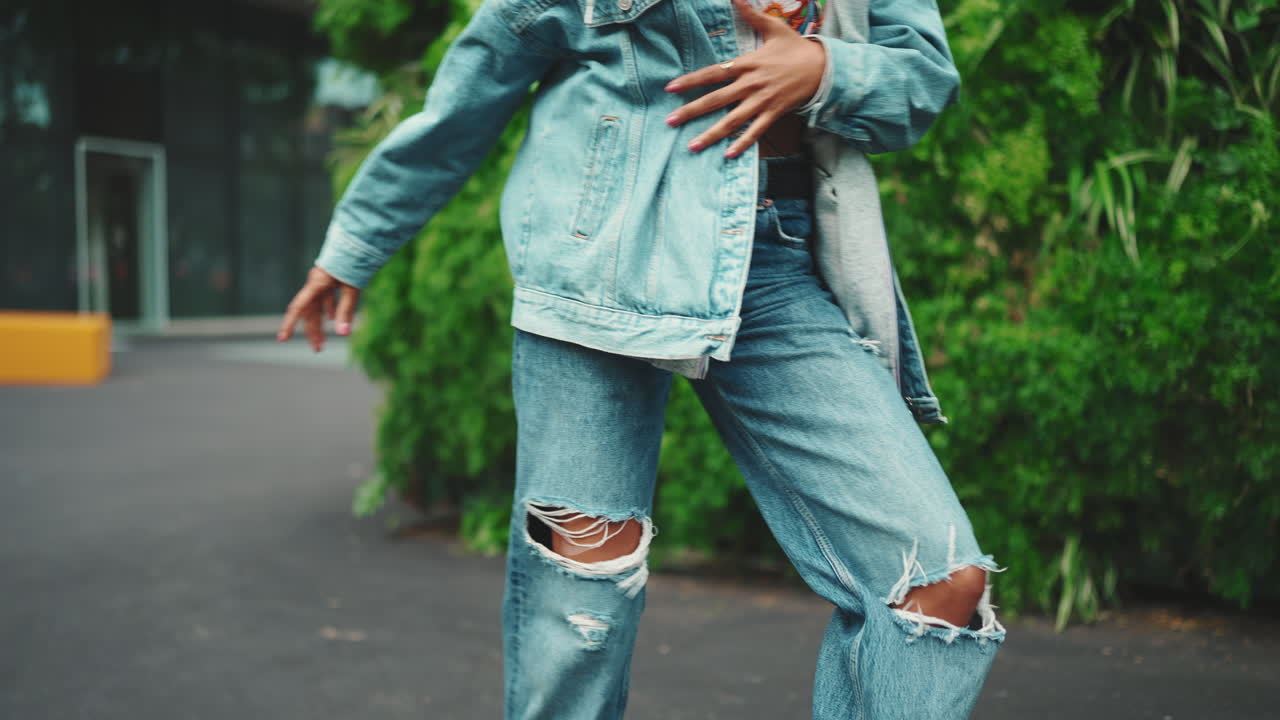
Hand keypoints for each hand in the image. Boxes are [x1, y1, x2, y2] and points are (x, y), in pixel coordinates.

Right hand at [277, 266, 359, 351]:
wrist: (358, 241)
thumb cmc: (354, 262)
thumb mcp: (352, 288)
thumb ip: (346, 310)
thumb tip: (342, 334)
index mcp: (316, 283)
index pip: (299, 308)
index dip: (289, 324)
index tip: (282, 339)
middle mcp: (315, 283)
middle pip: (310, 312)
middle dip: (313, 332)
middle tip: (317, 349)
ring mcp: (321, 281)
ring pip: (317, 307)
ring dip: (321, 324)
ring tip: (324, 341)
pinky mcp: (329, 280)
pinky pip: (325, 299)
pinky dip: (329, 311)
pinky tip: (332, 320)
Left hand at [664, 0, 826, 157]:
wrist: (823, 67)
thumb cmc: (796, 48)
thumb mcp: (774, 28)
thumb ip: (752, 15)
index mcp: (746, 64)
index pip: (712, 73)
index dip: (691, 80)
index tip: (670, 87)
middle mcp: (750, 84)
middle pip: (715, 100)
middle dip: (691, 111)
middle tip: (670, 121)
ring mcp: (762, 101)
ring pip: (731, 120)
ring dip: (711, 134)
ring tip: (692, 146)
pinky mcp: (774, 113)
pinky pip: (755, 131)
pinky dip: (742, 143)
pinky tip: (727, 155)